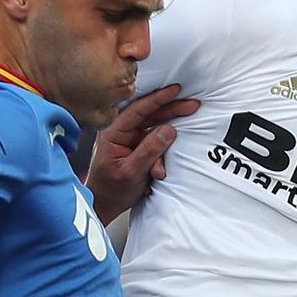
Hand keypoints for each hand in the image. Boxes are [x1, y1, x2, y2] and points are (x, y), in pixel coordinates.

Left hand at [85, 83, 200, 223]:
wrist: (104, 206)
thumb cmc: (111, 190)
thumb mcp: (132, 172)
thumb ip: (149, 150)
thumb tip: (169, 130)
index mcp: (113, 132)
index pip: (137, 109)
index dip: (158, 98)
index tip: (175, 90)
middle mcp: (121, 131)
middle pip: (149, 114)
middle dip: (171, 108)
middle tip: (192, 104)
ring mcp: (130, 139)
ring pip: (154, 126)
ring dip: (171, 128)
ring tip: (188, 122)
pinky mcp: (138, 148)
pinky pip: (155, 141)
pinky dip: (164, 150)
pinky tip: (161, 167)